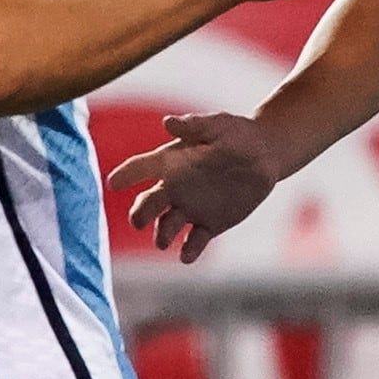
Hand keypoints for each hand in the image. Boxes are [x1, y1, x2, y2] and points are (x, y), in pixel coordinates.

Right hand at [108, 113, 275, 263]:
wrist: (264, 154)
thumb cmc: (235, 134)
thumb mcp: (217, 125)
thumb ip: (194, 125)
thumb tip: (168, 122)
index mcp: (172, 162)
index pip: (142, 167)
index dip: (126, 174)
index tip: (114, 182)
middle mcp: (176, 187)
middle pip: (149, 203)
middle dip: (141, 213)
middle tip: (138, 221)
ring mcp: (191, 207)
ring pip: (168, 225)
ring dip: (162, 234)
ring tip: (162, 242)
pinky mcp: (211, 223)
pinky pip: (196, 240)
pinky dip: (189, 249)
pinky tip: (186, 256)